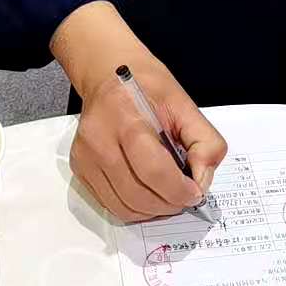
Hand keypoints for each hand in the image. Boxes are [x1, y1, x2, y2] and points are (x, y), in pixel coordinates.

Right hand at [54, 2, 227, 222]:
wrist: (108, 73)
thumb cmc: (146, 86)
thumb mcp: (185, 104)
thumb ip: (205, 142)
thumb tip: (201, 181)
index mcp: (127, 119)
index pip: (154, 171)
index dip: (179, 191)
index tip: (195, 193)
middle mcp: (100, 140)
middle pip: (138, 195)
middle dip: (169, 204)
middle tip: (185, 196)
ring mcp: (86, 157)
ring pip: (123, 207)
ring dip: (152, 211)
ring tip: (168, 196)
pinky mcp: (80, 168)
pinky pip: (110, 204)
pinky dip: (134, 208)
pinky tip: (148, 192)